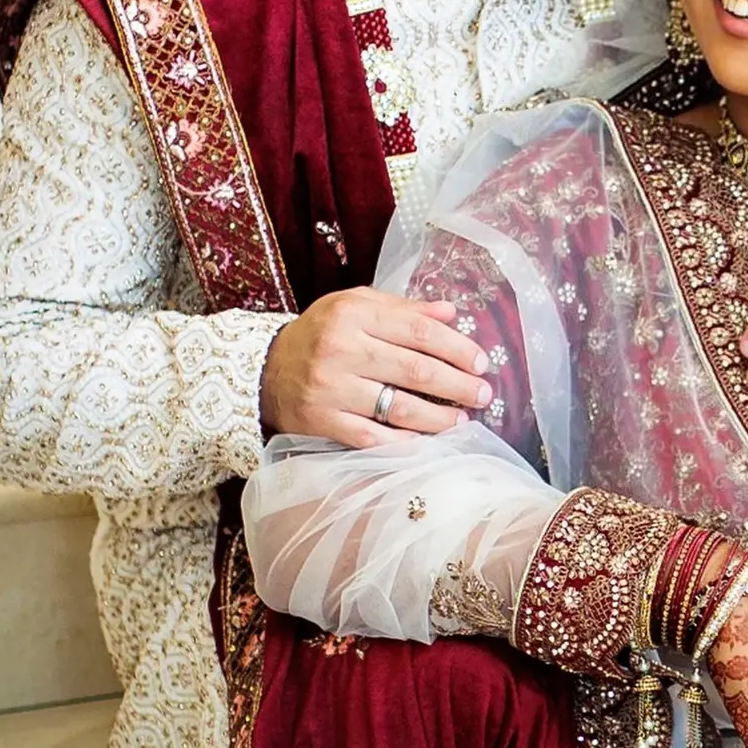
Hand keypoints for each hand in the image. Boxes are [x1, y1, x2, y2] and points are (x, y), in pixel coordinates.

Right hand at [259, 288, 493, 447]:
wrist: (264, 369)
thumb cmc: (321, 333)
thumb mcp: (355, 305)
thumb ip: (403, 308)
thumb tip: (451, 312)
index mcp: (354, 314)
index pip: (419, 330)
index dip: (457, 347)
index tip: (481, 361)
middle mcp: (342, 350)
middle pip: (415, 369)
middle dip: (458, 384)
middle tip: (483, 394)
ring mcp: (331, 389)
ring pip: (399, 407)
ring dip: (439, 417)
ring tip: (461, 420)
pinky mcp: (322, 422)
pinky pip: (373, 437)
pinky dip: (404, 441)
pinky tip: (425, 441)